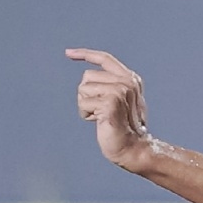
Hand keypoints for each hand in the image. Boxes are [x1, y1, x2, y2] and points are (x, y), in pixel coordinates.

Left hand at [66, 48, 155, 172]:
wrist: (134, 148)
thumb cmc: (125, 128)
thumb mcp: (121, 102)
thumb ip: (112, 85)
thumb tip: (88, 76)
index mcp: (131, 79)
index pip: (105, 59)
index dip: (85, 54)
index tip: (68, 53)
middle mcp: (127, 82)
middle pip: (87, 76)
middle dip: (86, 94)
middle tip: (101, 110)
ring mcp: (120, 91)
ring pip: (83, 89)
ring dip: (86, 105)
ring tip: (101, 117)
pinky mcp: (110, 102)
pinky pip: (83, 103)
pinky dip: (85, 114)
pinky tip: (99, 122)